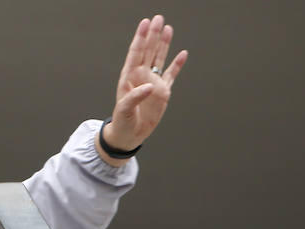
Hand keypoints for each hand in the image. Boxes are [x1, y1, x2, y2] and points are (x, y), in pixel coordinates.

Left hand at [99, 15, 187, 161]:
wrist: (129, 135)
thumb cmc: (122, 122)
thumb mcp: (124, 110)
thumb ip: (135, 97)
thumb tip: (150, 86)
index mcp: (129, 78)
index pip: (135, 53)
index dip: (140, 38)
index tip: (145, 23)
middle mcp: (141, 77)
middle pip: (148, 51)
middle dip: (152, 35)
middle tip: (158, 18)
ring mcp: (153, 82)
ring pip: (159, 58)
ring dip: (163, 44)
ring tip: (167, 28)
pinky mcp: (162, 91)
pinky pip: (171, 74)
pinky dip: (177, 65)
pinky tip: (182, 53)